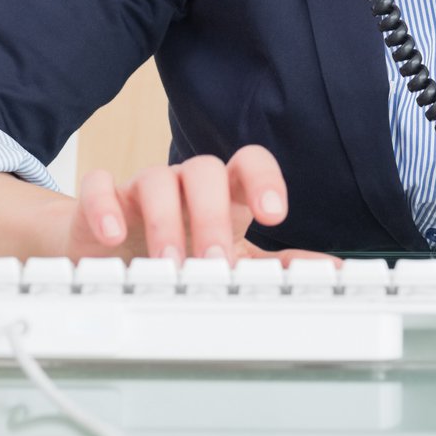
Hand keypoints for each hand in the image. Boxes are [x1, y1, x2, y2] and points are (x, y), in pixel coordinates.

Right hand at [67, 145, 336, 264]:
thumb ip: (280, 263)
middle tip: (215, 261)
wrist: (116, 252)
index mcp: (224, 192)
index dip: (264, 180)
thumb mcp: (235, 258)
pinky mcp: (105, 200)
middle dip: (212, 215)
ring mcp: (144, 188)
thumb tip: (334, 272)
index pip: (249, 163)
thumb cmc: (183, 247)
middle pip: (205, 169)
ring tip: (168, 264)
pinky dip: (106, 208)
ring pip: (157, 178)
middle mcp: (186, 183)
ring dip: (165, 221)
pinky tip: (114, 236)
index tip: (276, 215)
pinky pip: (102, 187)